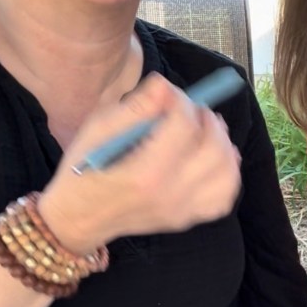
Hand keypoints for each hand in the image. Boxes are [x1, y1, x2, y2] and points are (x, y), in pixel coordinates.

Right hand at [38, 72, 241, 252]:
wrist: (79, 218)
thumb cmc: (84, 169)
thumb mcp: (98, 130)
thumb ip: (136, 107)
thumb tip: (166, 86)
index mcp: (144, 173)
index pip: (185, 126)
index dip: (182, 101)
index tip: (169, 95)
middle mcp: (170, 195)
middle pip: (214, 149)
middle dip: (208, 119)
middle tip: (191, 110)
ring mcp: (182, 211)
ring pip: (227, 173)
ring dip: (223, 144)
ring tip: (206, 131)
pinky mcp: (187, 219)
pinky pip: (224, 197)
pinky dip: (226, 174)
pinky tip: (211, 160)